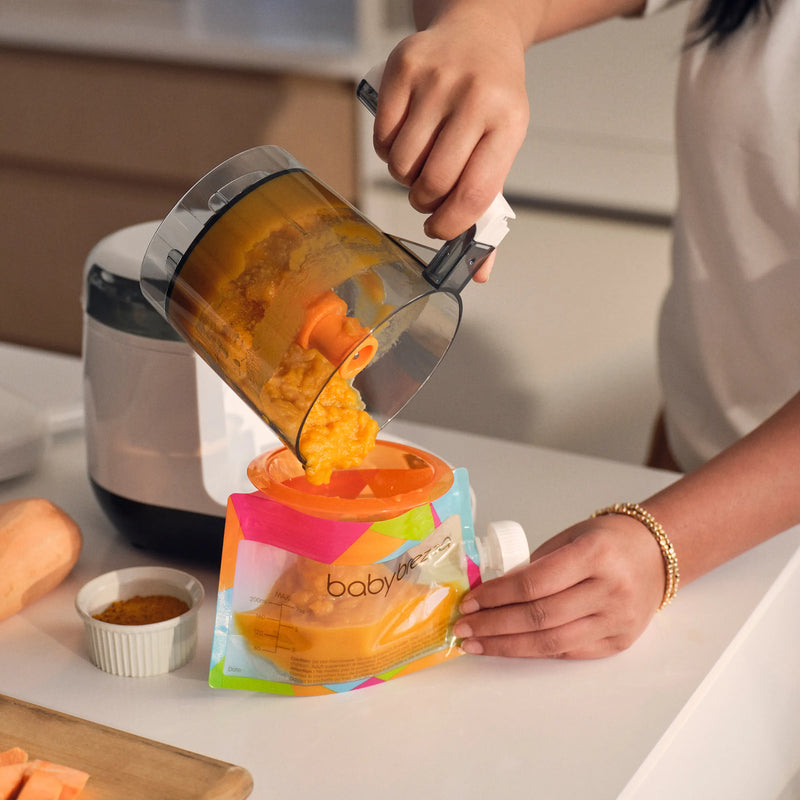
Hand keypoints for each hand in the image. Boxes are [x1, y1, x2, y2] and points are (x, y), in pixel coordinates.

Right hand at [374, 10, 528, 243]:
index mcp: (508, 122)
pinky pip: (382, 138)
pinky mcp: (403, 69)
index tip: (440, 230)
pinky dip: (388, 152)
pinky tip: (404, 141)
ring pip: (403, 163)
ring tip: (418, 165)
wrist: (479, 31)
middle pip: (434, 182)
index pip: (474, 192)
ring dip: (405, 178)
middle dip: (426, 202)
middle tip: (428, 195)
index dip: (451, 224)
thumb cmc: (491, 101)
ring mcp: (436, 80)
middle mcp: (474, 97)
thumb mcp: (502, 146)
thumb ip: (489, 207)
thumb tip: (480, 271)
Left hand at [453, 514, 665, 658]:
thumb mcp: (570, 537)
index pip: (534, 583)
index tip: (470, 602)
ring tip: (476, 644)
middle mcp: (610, 590)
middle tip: (463, 628)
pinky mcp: (619, 642)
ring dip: (507, 645)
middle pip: (539, 617)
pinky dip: (534, 650)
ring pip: (551, 642)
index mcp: (594, 555)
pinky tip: (508, 647)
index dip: (497, 596)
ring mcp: (617, 620)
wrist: (657, 554)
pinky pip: (568, 652)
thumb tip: (491, 592)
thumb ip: (535, 565)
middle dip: (494, 625)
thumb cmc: (608, 540)